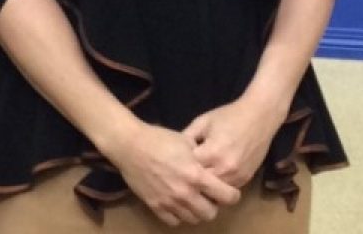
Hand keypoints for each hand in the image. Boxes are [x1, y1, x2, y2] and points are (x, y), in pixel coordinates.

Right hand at [103, 122, 241, 225]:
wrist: (130, 146)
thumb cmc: (160, 139)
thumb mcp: (187, 142)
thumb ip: (202, 158)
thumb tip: (212, 165)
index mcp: (196, 175)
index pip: (226, 196)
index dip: (232, 195)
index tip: (229, 191)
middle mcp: (185, 193)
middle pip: (210, 213)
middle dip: (213, 205)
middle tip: (209, 196)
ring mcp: (169, 202)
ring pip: (193, 220)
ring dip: (196, 211)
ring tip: (193, 200)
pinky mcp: (155, 206)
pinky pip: (174, 221)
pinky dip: (179, 215)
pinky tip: (178, 204)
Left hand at [184, 95, 285, 188]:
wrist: (259, 116)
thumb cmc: (228, 116)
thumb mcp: (203, 122)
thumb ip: (187, 137)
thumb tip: (173, 151)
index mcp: (212, 152)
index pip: (189, 169)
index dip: (181, 167)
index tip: (175, 164)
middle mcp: (225, 168)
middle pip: (201, 185)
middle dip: (191, 181)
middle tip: (182, 177)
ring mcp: (237, 176)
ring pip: (214, 192)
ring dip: (205, 188)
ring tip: (196, 180)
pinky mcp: (245, 179)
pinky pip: (227, 189)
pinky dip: (218, 187)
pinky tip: (211, 180)